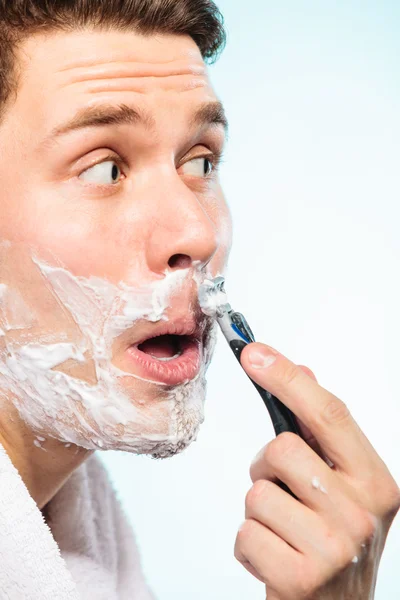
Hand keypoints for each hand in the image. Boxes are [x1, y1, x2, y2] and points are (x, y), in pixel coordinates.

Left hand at [234, 342, 399, 599]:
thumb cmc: (331, 539)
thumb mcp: (338, 485)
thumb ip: (320, 430)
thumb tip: (302, 371)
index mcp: (376, 481)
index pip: (329, 414)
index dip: (288, 378)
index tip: (253, 353)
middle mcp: (363, 512)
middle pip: (282, 450)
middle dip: (266, 466)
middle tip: (282, 491)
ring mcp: (335, 548)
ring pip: (257, 493)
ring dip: (258, 511)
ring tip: (283, 530)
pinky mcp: (301, 579)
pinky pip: (245, 533)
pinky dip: (249, 546)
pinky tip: (274, 559)